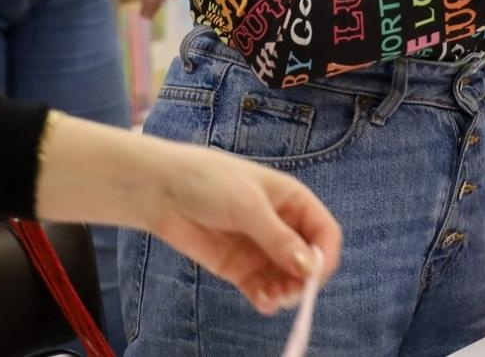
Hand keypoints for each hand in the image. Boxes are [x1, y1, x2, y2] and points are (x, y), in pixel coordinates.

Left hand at [36, 115, 342, 315]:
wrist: (161, 191)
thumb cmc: (208, 182)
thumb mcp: (248, 206)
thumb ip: (279, 238)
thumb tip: (309, 267)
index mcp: (293, 201)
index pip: (323, 232)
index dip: (324, 255)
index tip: (314, 278)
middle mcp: (282, 226)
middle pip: (307, 260)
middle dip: (303, 280)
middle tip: (289, 295)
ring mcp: (261, 249)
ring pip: (286, 279)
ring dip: (285, 293)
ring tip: (272, 300)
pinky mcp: (239, 267)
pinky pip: (262, 288)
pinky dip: (266, 298)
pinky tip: (261, 302)